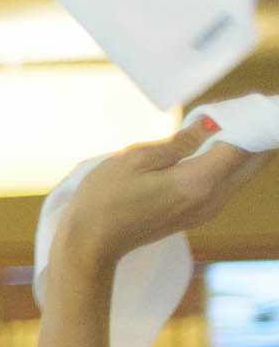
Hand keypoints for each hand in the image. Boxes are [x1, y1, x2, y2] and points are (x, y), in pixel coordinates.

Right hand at [47, 117, 268, 287]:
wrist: (91, 244)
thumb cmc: (104, 201)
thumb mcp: (135, 159)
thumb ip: (179, 141)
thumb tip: (209, 125)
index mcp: (199, 181)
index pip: (244, 143)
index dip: (245, 118)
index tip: (238, 102)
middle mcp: (212, 198)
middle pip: (255, 159)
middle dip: (253, 131)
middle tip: (239, 110)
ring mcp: (208, 209)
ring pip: (245, 172)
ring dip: (243, 147)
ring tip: (225, 125)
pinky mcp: (199, 214)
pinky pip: (230, 183)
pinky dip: (231, 163)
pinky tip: (214, 149)